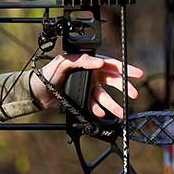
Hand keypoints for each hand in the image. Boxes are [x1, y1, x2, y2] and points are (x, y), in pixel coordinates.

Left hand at [29, 54, 143, 117]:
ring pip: (105, 97)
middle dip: (125, 88)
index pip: (110, 64)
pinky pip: (94, 106)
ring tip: (121, 112)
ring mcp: (87, 88)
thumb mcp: (62, 62)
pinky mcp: (83, 100)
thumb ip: (80, 60)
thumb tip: (98, 62)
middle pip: (112, 81)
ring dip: (113, 105)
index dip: (125, 68)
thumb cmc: (47, 74)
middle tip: (134, 94)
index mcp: (88, 63)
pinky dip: (98, 110)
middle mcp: (90, 75)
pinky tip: (100, 113)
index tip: (137, 73)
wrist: (36, 93)